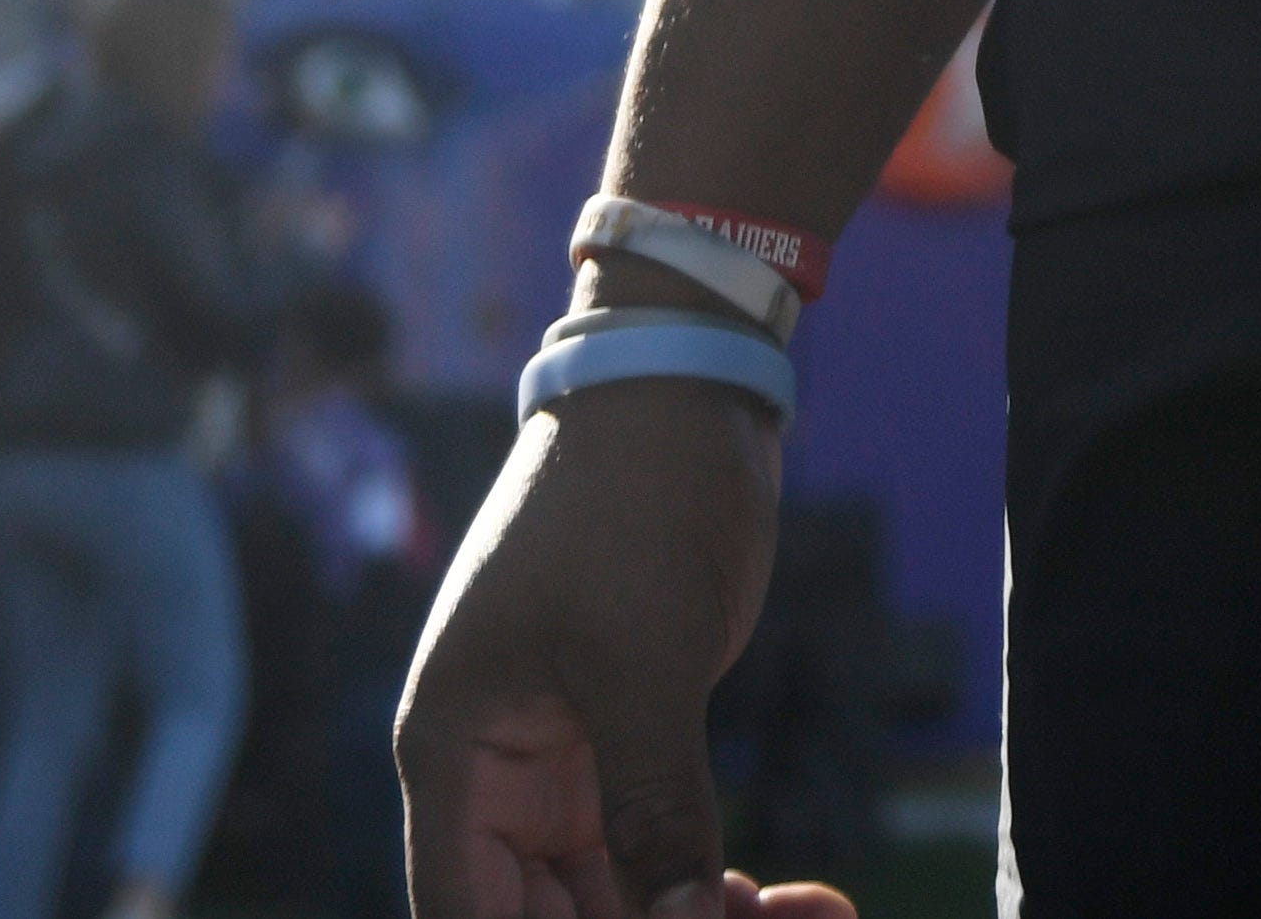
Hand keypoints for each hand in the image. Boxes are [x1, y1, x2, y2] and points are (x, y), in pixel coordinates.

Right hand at [394, 387, 847, 918]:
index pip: (468, 917)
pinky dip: (717, 885)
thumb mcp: (645, 656)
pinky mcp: (622, 744)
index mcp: (454, 754)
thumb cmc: (633, 501)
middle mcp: (490, 775)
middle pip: (547, 918)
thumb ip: (654, 807)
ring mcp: (557, 764)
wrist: (681, 394)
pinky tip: (805, 898)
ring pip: (615, 898)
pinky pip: (656, 852)